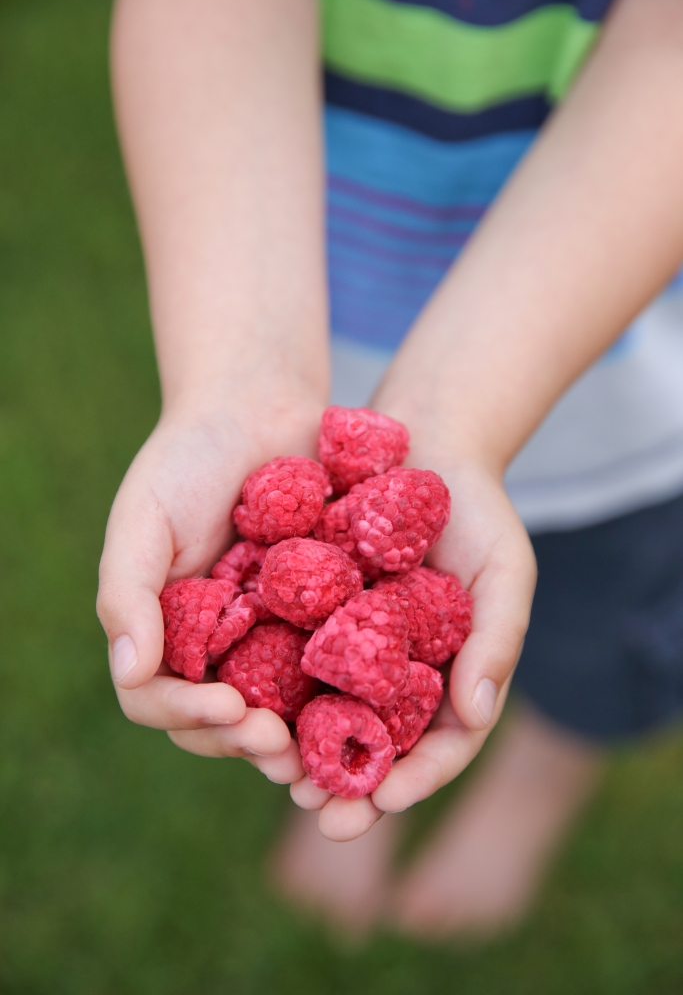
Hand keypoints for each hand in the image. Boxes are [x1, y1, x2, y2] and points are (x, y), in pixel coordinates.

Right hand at [96, 392, 321, 780]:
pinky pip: (333, 665)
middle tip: (280, 748)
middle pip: (223, 721)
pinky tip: (372, 701)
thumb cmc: (188, 458)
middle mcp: (217, 645)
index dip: (189, 717)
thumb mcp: (144, 517)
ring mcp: (272, 636)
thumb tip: (130, 671)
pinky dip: (345, 690)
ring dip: (299, 737)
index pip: (162, 699)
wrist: (260, 406)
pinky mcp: (324, 617)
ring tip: (325, 747)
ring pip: (280, 708)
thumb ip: (127, 593)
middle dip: (247, 741)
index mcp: (166, 632)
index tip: (228, 710)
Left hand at [288, 457, 536, 840]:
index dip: (417, 779)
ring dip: (303, 754)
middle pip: (377, 749)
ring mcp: (354, 651)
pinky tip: (246, 706)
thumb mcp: (505, 571)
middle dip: (350, 789)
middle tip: (320, 813)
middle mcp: (399, 676)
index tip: (386, 801)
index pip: (442, 747)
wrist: (425, 450)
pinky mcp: (312, 617)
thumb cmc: (480, 514)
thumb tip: (476, 715)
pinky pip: (290, 660)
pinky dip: (272, 690)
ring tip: (277, 774)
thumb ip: (498, 640)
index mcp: (451, 678)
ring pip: (327, 717)